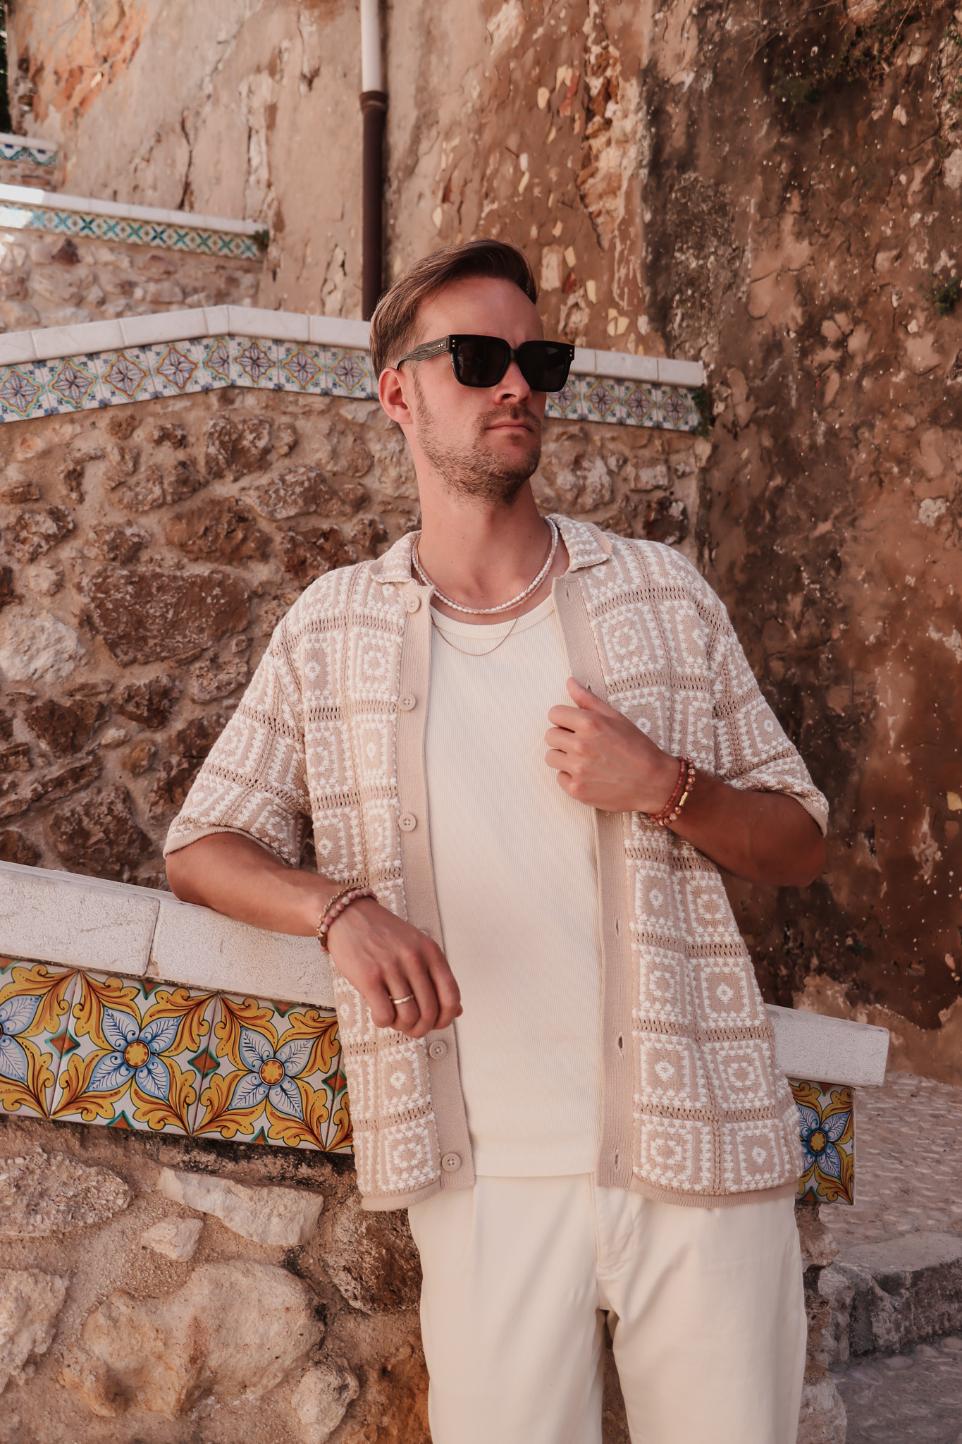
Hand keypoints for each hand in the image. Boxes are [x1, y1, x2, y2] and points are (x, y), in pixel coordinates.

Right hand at [325, 897, 462, 1038]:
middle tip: (411, 1026)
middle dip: (421, 1028)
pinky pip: (385, 1015)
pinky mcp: (368, 977)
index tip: (437, 1023)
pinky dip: (384, 1022)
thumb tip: (456, 1010)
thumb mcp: (417, 947)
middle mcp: (415, 959)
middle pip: (430, 1012)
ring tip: (394, 1018)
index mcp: (431, 952)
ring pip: (408, 1017)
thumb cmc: (383, 934)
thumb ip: (436, 976)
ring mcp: (391, 967)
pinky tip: (379, 1012)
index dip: (447, 1018)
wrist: (349, 914)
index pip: (451, 996)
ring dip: (402, 1026)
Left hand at [544, 676, 679, 812]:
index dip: (564, 719)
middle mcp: (580, 745)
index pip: (554, 714)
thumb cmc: (637, 748)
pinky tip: (589, 774)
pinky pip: (559, 777)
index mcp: (589, 723)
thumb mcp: (616, 717)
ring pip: (551, 757)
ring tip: (585, 759)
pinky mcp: (576, 789)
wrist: (653, 782)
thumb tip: (569, 682)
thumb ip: (588, 700)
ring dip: (564, 757)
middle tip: (582, 744)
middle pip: (550, 736)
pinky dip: (570, 776)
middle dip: (563, 737)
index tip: (574, 726)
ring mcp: (577, 769)